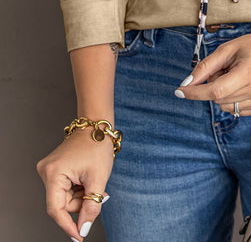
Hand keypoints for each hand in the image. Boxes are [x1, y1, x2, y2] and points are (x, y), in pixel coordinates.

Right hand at [36, 126, 113, 240]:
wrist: (97, 125)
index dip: (68, 226)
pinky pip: (65, 189)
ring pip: (64, 198)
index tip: (79, 237)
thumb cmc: (98, 146)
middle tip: (99, 193)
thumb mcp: (98, 179)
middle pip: (62, 204)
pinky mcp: (54, 169)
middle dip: (81, 203)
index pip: (56, 209)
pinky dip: (78, 189)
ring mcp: (49, 170)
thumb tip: (84, 229)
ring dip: (81, 196)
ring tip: (94, 182)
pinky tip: (87, 179)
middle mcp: (46, 171)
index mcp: (53, 173)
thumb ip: (91, 207)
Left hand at [174, 23, 250, 115]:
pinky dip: (232, 98)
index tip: (180, 91)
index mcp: (250, 73)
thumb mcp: (229, 49)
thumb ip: (206, 66)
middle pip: (218, 98)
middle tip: (225, 69)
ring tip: (236, 75)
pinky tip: (243, 84)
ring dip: (223, 93)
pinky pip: (236, 109)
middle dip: (213, 85)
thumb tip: (188, 83)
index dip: (195, 92)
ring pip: (226, 106)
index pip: (215, 91)